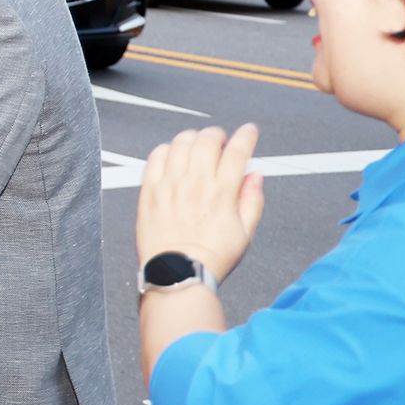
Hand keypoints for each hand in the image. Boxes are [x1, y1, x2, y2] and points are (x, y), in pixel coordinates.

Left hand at [136, 123, 264, 283]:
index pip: (237, 151)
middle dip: (218, 134)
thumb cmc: (211, 257)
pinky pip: (155, 157)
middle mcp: (194, 184)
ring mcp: (169, 185)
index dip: (246, 136)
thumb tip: (255, 175)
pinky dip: (166, 149)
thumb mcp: (245, 233)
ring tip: (197, 144)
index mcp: (221, 193)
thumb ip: (252, 200)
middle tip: (221, 140)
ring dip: (192, 137)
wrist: (177, 273)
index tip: (250, 131)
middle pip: (207, 140)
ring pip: (180, 143)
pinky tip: (173, 154)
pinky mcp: (149, 191)